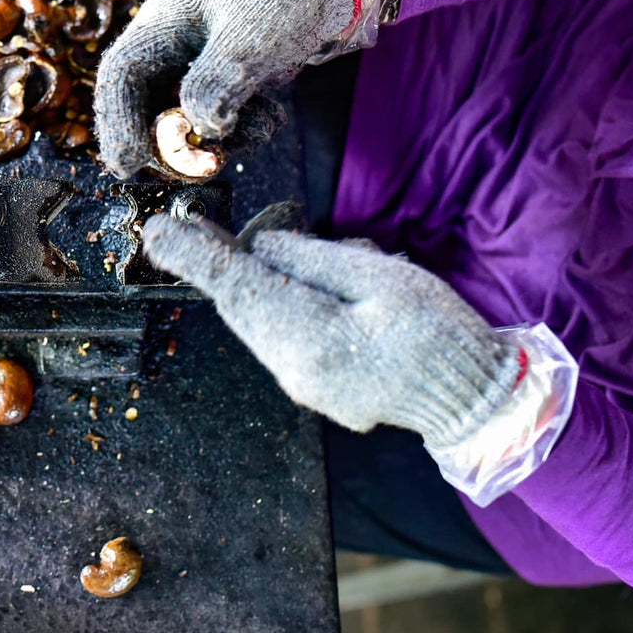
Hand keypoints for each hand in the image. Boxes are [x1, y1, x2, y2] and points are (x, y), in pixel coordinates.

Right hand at [94, 0, 357, 178]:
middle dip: (170, 146)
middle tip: (205, 165)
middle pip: (141, 111)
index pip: (120, 76)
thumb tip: (198, 127)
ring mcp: (190, 74)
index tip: (128, 164)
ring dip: (216, 143)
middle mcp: (166, 52)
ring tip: (260, 124)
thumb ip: (218, 81)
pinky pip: (212, 129)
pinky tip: (268, 115)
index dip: (116, 122)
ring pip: (178, 128)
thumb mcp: (252, 37)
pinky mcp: (217, 91)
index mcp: (161, 25)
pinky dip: (239, 134)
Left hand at [143, 209, 517, 447]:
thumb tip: (258, 245)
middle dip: (212, 263)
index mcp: (312, 339)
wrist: (474, 402)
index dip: (195, 255)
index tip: (158, 233)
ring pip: (258, 318)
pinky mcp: (311, 384)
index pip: (238, 287)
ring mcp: (300, 382)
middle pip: (240, 304)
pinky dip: (282, 301)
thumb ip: (312, 259)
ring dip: (257, 280)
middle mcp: (293, 368)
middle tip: (177, 229)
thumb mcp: (383, 277)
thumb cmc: (439, 333)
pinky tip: (315, 282)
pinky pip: (280, 333)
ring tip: (287, 251)